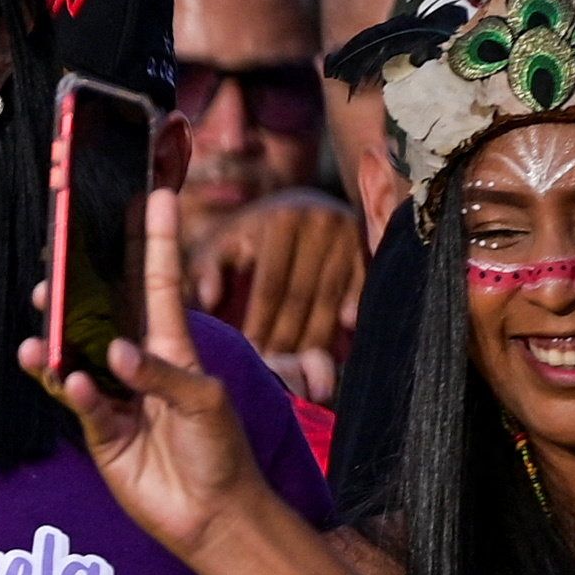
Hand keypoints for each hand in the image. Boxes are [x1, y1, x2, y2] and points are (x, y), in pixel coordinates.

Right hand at [26, 188, 277, 554]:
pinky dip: (72, 388)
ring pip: (74, 351)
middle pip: (102, 308)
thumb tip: (112, 352)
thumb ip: (160, 374)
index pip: (159, 282)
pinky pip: (76, 398)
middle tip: (57, 253)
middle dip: (79, 279)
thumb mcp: (204, 403)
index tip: (154, 195)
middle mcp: (138, 362)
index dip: (156, 240)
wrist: (211, 515)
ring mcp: (114, 394)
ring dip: (56, 334)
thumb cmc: (221, 451)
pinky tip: (73, 382)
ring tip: (40, 319)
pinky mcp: (97, 429)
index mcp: (173, 345)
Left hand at [188, 186, 368, 371]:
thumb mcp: (225, 240)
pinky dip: (355, 306)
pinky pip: (361, 283)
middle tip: (279, 370)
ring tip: (305, 367)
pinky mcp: (368, 242)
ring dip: (319, 334)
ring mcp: (347, 232)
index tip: (252, 353)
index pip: (271, 284)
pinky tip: (348, 330)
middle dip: (289, 335)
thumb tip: (208, 300)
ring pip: (331, 295)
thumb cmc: (252, 232)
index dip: (261, 321)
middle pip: (303, 294)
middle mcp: (318, 222)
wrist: (303, 203)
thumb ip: (207, 267)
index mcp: (280, 221)